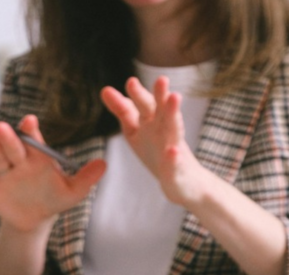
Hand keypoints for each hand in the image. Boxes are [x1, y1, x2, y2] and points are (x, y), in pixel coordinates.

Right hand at [0, 115, 106, 233]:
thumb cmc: (53, 200)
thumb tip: (104, 165)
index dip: (31, 132)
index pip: (34, 142)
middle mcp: (19, 161)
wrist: (35, 220)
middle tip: (3, 128)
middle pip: (13, 148)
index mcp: (39, 158)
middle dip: (8, 138)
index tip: (29, 122)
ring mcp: (4, 174)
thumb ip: (87, 178)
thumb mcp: (73, 192)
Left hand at [101, 76, 210, 207]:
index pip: (142, 106)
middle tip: (161, 79)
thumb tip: (105, 90)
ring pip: (173, 129)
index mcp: (151, 122)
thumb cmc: (157, 151)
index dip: (137, 95)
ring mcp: (172, 147)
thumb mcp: (136, 130)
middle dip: (160, 95)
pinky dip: (173, 157)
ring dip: (173, 114)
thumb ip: (124, 111)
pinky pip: (174, 163)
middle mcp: (163, 130)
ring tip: (175, 97)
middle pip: (160, 111)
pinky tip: (172, 151)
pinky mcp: (176, 169)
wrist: (183, 180)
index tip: (131, 82)